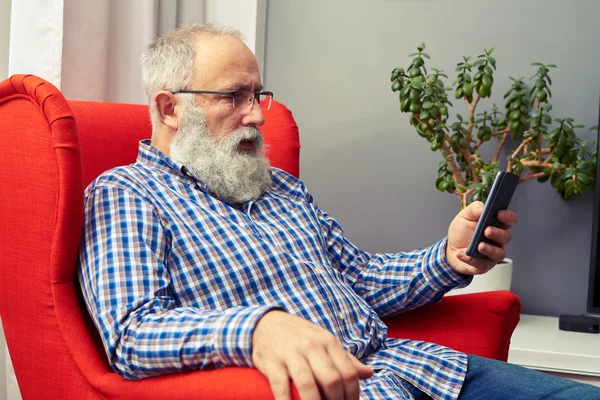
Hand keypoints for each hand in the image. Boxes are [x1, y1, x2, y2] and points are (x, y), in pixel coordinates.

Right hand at [252, 311, 372, 399]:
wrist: (267, 323)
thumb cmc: (300, 337)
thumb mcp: (324, 342)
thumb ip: (345, 359)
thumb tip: (369, 373)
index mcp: (328, 342)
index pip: (348, 373)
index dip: (353, 396)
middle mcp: (311, 346)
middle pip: (331, 380)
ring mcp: (291, 353)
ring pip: (307, 385)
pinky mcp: (272, 362)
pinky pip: (281, 387)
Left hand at [446, 201, 517, 275]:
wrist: (451, 248)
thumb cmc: (462, 232)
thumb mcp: (465, 216)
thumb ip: (474, 209)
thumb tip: (482, 208)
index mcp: (496, 225)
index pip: (510, 220)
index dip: (507, 217)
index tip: (499, 214)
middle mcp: (498, 240)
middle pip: (506, 237)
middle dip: (497, 233)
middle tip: (487, 231)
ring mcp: (493, 254)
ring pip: (499, 254)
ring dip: (490, 249)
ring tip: (479, 246)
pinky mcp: (484, 265)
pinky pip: (481, 264)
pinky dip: (471, 259)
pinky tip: (462, 253)